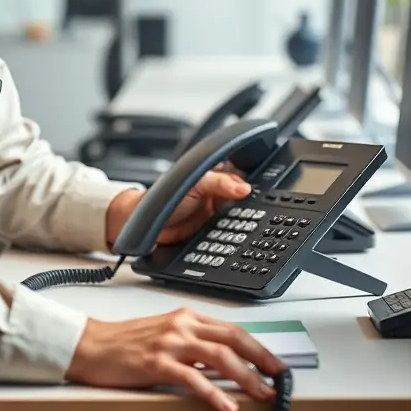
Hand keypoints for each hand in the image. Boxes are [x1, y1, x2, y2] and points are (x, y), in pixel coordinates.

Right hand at [66, 308, 286, 410]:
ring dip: (245, 376)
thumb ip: (194, 344)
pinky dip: (213, 393)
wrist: (92, 345)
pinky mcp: (156, 362)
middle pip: (232, 339)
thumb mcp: (166, 334)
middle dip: (260, 359)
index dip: (257, 346)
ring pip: (218, 356)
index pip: (231, 329)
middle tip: (279, 377)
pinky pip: (192, 378)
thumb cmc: (126, 342)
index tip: (274, 363)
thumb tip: (225, 364)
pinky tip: (226, 405)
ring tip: (261, 393)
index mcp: (186, 317)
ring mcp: (170, 343)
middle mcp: (181, 325)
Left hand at [105, 170, 251, 248]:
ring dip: (245, 220)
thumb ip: (218, 182)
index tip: (266, 188)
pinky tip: (243, 235)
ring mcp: (213, 211)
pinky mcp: (211, 230)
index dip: (250, 180)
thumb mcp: (193, 183)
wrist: (145, 226)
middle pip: (240, 196)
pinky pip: (228, 230)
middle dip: (251, 203)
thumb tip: (244, 188)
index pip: (238, 174)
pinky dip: (236, 233)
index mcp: (211, 175)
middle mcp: (214, 192)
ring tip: (256, 223)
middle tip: (264, 209)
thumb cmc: (161, 197)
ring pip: (237, 215)